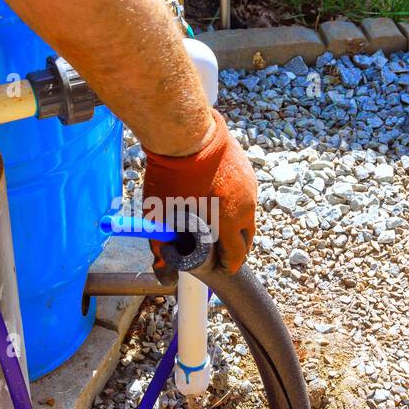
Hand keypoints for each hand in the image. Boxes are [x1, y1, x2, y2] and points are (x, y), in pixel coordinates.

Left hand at [142, 110, 256, 274]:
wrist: (185, 134)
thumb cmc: (172, 177)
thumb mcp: (160, 217)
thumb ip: (161, 248)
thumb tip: (164, 274)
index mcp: (229, 222)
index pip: (237, 255)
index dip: (228, 265)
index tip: (220, 268)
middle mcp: (246, 206)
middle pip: (247, 237)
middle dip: (235, 247)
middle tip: (219, 249)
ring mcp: (249, 185)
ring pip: (247, 214)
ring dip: (235, 222)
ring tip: (215, 222)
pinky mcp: (246, 168)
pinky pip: (245, 194)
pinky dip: (234, 201)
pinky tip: (217, 197)